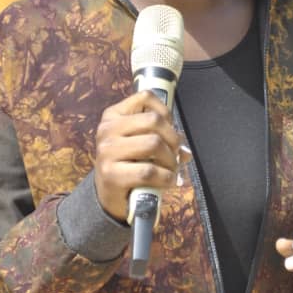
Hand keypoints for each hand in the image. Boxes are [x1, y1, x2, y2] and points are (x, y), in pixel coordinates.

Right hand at [94, 90, 187, 221]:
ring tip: (172, 169)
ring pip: (153, 144)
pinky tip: (168, 181)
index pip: (145, 97)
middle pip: (154, 120)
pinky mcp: (111, 174)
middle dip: (173, 139)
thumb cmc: (128, 164)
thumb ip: (162, 138)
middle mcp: (107, 129)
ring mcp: (107, 151)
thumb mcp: (140, 145)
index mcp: (113, 116)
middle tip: (175, 154)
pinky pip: (149, 171)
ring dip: (171, 159)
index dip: (165, 112)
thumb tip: (186, 151)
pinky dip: (166, 177)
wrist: (109, 195)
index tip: (170, 130)